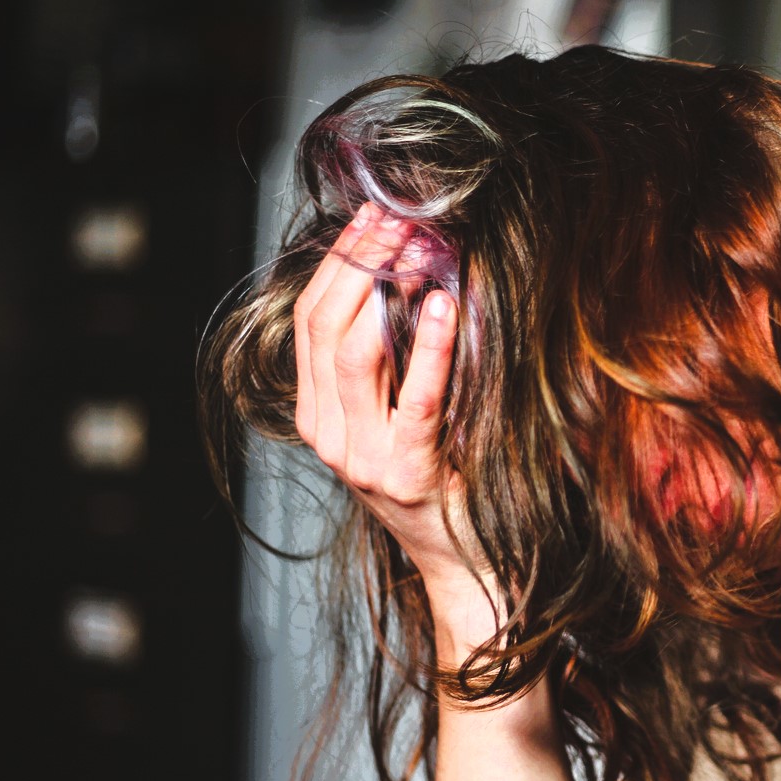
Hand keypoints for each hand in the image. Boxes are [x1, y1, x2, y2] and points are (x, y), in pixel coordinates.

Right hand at [294, 203, 488, 605]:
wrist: (470, 565)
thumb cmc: (448, 482)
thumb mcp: (406, 415)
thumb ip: (397, 359)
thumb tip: (412, 273)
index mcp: (320, 416)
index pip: (310, 322)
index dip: (336, 263)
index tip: (368, 215)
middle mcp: (330, 436)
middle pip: (324, 328)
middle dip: (355, 263)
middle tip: (392, 214)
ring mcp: (363, 458)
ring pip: (353, 356)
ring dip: (384, 291)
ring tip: (415, 245)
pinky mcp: (409, 473)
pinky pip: (416, 399)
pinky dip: (430, 349)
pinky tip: (445, 305)